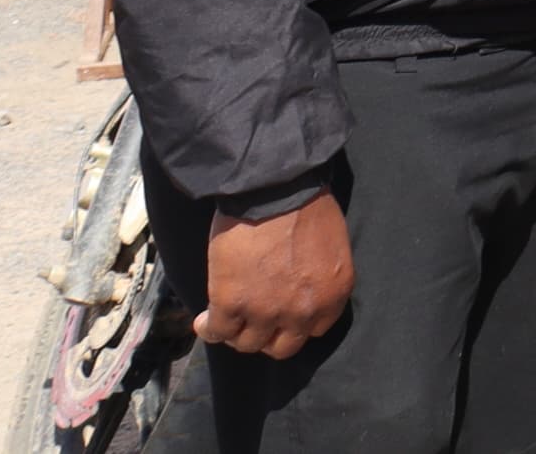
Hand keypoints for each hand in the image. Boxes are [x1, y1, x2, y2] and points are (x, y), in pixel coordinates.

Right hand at [197, 194, 354, 356]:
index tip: (281, 316)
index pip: (314, 330)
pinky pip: (218, 332)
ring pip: (247, 343)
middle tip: (253, 321)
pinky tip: (203, 322)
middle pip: (282, 346)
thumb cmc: (305, 204)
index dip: (294, 324)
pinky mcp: (232, 305)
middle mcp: (303, 311)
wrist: (274, 188)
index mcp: (333, 294)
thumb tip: (297, 287)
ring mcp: (267, 312)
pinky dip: (208, 329)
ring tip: (225, 319)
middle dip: (267, 336)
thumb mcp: (329, 247)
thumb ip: (316, 277)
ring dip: (236, 333)